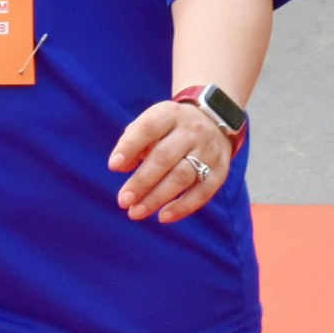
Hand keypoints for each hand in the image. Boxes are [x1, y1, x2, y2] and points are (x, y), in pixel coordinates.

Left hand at [109, 97, 234, 224]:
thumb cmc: (171, 128)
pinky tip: (163, 217)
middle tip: (123, 200)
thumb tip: (119, 166)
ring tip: (136, 212)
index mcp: (170, 115)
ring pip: (182, 177)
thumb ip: (133, 141)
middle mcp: (191, 131)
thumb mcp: (153, 123)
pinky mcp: (220, 172)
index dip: (130, 146)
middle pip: (164, 157)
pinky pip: (202, 192)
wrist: (215, 121)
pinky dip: (183, 207)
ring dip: (157, 198)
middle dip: (141, 181)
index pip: (148, 128)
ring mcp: (208, 151)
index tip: (113, 166)